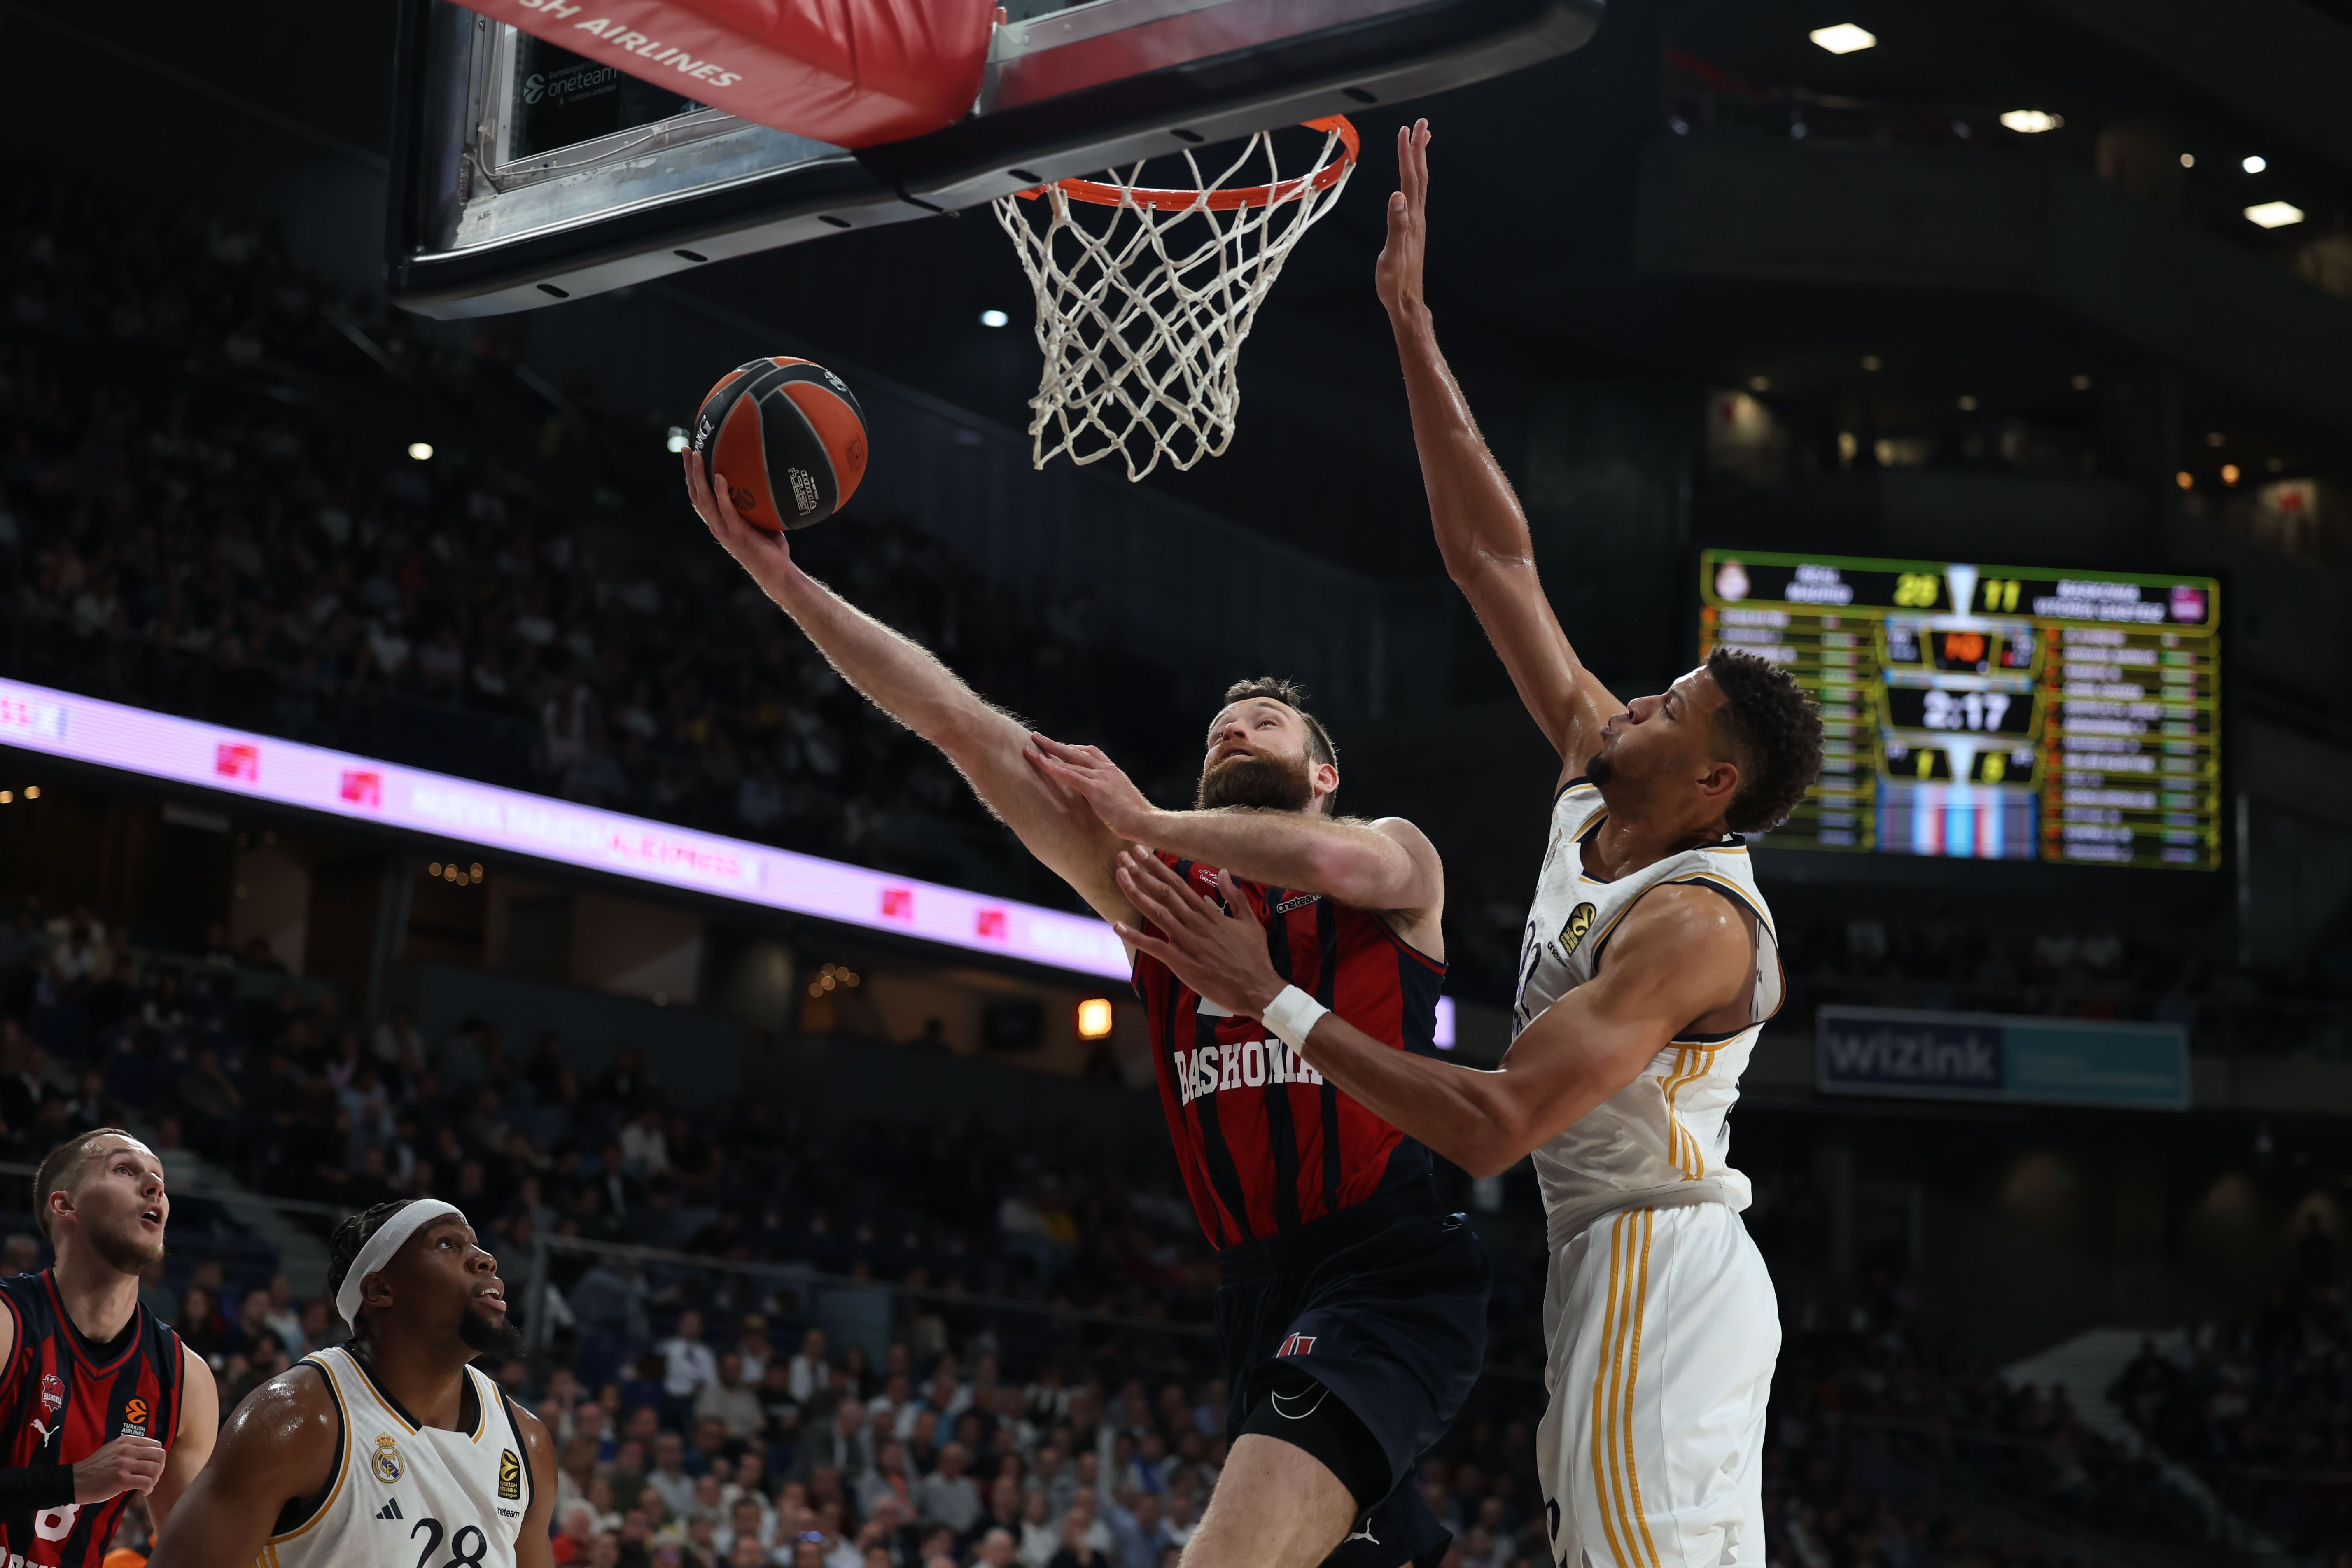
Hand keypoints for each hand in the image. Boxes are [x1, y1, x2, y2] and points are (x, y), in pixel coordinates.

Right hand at [75, 1434, 166, 1501]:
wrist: (73, 1481)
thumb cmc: (94, 1468)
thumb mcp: (112, 1449)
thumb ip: (130, 1448)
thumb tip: (150, 1454)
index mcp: (126, 1441)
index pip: (156, 1445)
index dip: (157, 1458)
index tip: (151, 1467)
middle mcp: (127, 1450)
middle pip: (160, 1455)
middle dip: (160, 1468)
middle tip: (152, 1477)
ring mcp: (124, 1464)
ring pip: (155, 1469)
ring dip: (155, 1480)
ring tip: (147, 1485)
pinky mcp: (121, 1480)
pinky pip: (147, 1482)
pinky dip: (149, 1488)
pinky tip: (143, 1492)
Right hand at [683, 450, 799, 601]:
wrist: (777, 574)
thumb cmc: (771, 549)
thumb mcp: (760, 521)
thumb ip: (755, 504)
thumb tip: (766, 480)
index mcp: (718, 522)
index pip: (699, 496)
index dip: (692, 477)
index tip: (691, 456)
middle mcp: (716, 525)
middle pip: (696, 493)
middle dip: (690, 470)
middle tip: (687, 448)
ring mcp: (724, 530)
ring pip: (705, 499)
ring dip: (700, 476)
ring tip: (699, 455)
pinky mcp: (736, 534)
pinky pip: (726, 510)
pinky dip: (722, 493)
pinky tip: (721, 477)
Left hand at [1025, 735, 1155, 837]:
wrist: (1147, 822)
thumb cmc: (1137, 818)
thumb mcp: (1122, 801)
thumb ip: (1110, 796)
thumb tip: (1101, 802)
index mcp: (1114, 772)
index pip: (1091, 753)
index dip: (1073, 748)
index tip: (1060, 747)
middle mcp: (1107, 770)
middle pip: (1076, 750)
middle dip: (1055, 744)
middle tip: (1038, 737)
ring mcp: (1101, 777)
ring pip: (1069, 759)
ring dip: (1048, 752)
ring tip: (1030, 747)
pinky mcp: (1095, 789)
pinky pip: (1069, 775)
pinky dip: (1053, 767)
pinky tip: (1040, 763)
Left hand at [1112, 850, 1284, 1017]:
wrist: (1257, 989)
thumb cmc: (1254, 957)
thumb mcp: (1250, 922)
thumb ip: (1236, 896)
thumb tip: (1224, 872)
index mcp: (1209, 914)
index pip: (1179, 884)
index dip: (1158, 867)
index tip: (1143, 853)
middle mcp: (1195, 923)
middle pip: (1164, 892)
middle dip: (1142, 872)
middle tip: (1123, 856)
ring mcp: (1187, 942)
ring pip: (1157, 912)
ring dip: (1136, 893)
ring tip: (1120, 875)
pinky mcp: (1181, 962)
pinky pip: (1154, 947)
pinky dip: (1135, 936)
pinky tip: (1117, 926)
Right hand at [1373, 118, 1431, 316]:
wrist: (1406, 301)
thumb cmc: (1395, 282)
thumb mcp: (1392, 255)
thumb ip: (1396, 225)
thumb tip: (1397, 196)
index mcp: (1411, 218)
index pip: (1409, 179)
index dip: (1407, 154)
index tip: (1406, 131)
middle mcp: (1417, 216)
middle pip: (1419, 175)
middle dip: (1418, 148)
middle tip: (1420, 124)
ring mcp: (1416, 222)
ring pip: (1419, 184)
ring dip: (1419, 161)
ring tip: (1421, 141)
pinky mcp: (1412, 229)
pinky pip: (1416, 196)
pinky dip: (1415, 179)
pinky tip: (1411, 179)